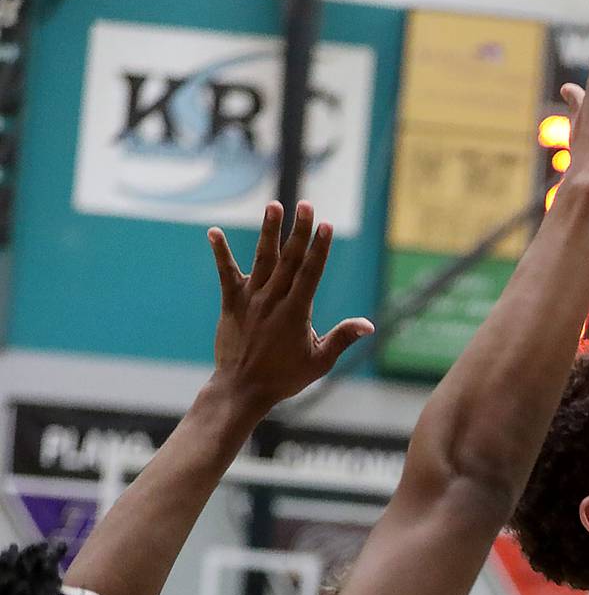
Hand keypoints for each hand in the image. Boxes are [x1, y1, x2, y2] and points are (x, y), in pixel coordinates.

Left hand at [207, 201, 373, 410]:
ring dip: (269, 232)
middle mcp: (273, 300)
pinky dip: (221, 253)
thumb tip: (368, 325)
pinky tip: (214, 232)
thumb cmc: (284, 378)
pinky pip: (226, 274)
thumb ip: (342, 338)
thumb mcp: (319, 361)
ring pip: (263, 260)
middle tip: (306, 205)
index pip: (311, 273)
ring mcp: (250, 300)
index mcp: (296, 312)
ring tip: (274, 206)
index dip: (320, 248)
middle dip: (299, 231)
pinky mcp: (232, 304)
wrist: (242, 389)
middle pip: (290, 259)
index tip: (326, 226)